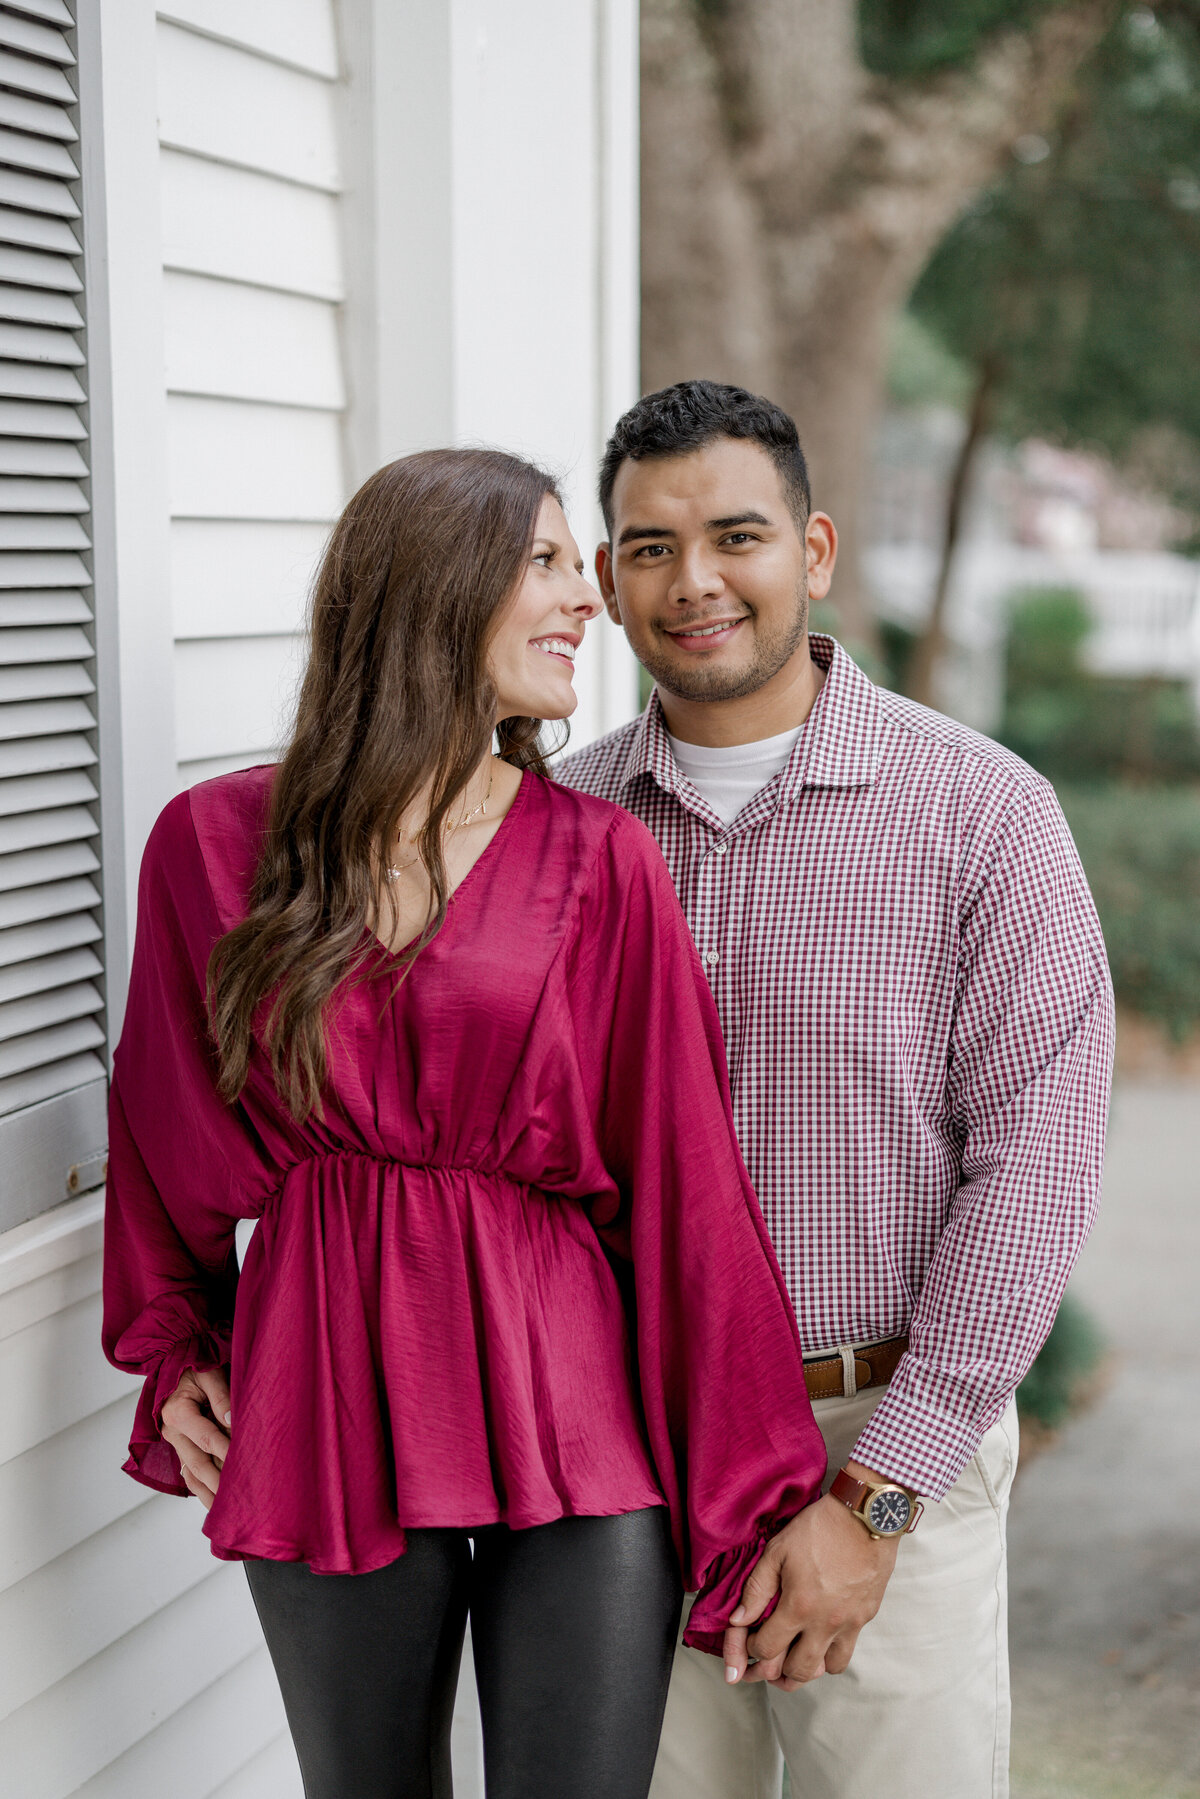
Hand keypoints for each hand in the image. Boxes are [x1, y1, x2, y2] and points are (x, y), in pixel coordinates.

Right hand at [160, 1366, 231, 1510]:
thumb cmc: (194, 1365)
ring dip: (207, 1493)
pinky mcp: (180, 1447)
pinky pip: (188, 1472)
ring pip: (190, 1473)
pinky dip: (200, 1488)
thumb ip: (221, 1397)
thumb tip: (233, 1420)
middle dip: (217, 1483)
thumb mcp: (208, 1373)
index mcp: (177, 1412)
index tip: (244, 1465)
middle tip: (236, 1501)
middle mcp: (172, 1431)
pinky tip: (213, 1501)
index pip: (207, 1437)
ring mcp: (174, 1442)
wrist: (173, 1362)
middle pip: (197, 1463)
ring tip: (224, 1513)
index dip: (226, 1451)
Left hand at [722, 1479, 899, 1688]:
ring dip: (807, 1668)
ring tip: (795, 1656)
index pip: (767, 1650)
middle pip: (797, 1672)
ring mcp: (849, 1624)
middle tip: (768, 1661)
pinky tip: (820, 1639)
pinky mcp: (865, 1618)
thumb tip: (739, 1619)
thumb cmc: (820, 1527)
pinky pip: (847, 1652)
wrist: (866, 1516)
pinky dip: (831, 1654)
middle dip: (776, 1672)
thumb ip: (756, 1588)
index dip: (750, 1650)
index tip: (749, 1640)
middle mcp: (825, 1624)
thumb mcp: (778, 1550)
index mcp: (799, 1607)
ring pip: (826, 1669)